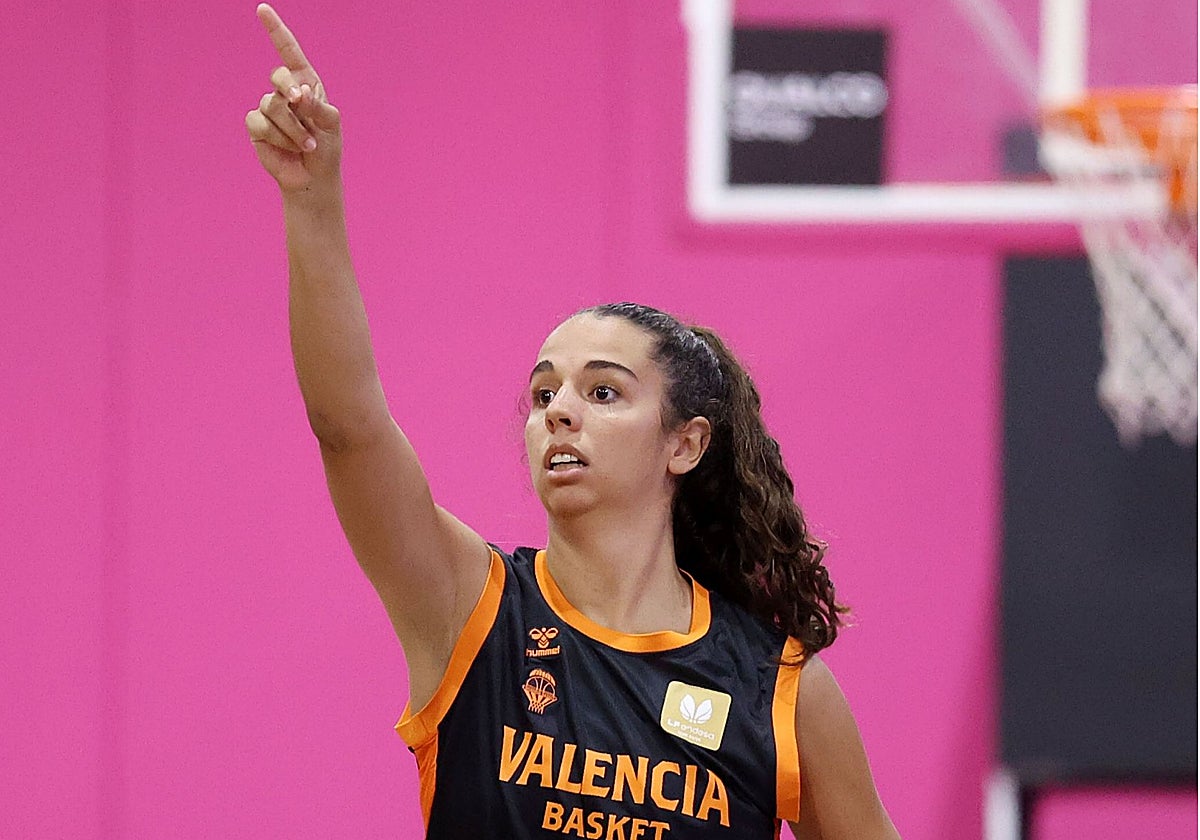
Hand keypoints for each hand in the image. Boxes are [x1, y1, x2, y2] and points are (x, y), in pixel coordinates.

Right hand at [245, 4, 341, 192]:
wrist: (313, 177)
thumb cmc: (326, 149)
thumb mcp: (331, 124)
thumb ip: (318, 105)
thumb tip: (298, 94)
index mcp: (305, 84)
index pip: (289, 52)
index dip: (276, 30)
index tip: (262, 9)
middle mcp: (285, 92)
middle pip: (279, 76)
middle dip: (292, 94)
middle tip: (303, 110)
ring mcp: (268, 108)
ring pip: (272, 105)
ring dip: (293, 128)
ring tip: (306, 145)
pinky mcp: (257, 126)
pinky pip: (261, 122)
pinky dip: (279, 137)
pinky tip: (290, 149)